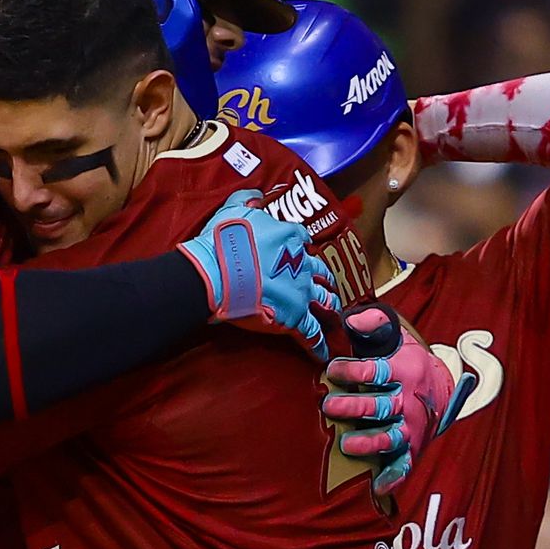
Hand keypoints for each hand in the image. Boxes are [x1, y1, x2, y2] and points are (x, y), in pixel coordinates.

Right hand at [179, 194, 339, 359]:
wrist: (215, 273)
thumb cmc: (222, 241)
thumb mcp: (234, 210)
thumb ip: (249, 200)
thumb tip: (257, 195)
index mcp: (290, 237)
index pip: (303, 241)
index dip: (302, 248)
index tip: (302, 252)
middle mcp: (302, 263)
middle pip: (320, 272)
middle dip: (325, 280)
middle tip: (327, 286)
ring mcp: (301, 291)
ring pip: (324, 301)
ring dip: (329, 308)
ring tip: (333, 316)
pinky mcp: (295, 317)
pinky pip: (312, 333)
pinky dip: (318, 344)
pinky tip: (323, 353)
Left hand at [321, 307, 476, 495]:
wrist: (439, 385)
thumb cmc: (404, 357)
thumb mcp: (395, 333)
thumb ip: (374, 323)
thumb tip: (350, 321)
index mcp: (404, 370)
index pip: (377, 370)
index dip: (355, 370)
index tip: (332, 369)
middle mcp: (408, 400)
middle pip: (382, 406)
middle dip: (356, 407)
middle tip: (329, 407)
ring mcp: (410, 426)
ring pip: (392, 436)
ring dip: (370, 442)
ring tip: (346, 444)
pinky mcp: (412, 447)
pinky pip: (405, 464)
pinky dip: (394, 476)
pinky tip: (378, 487)